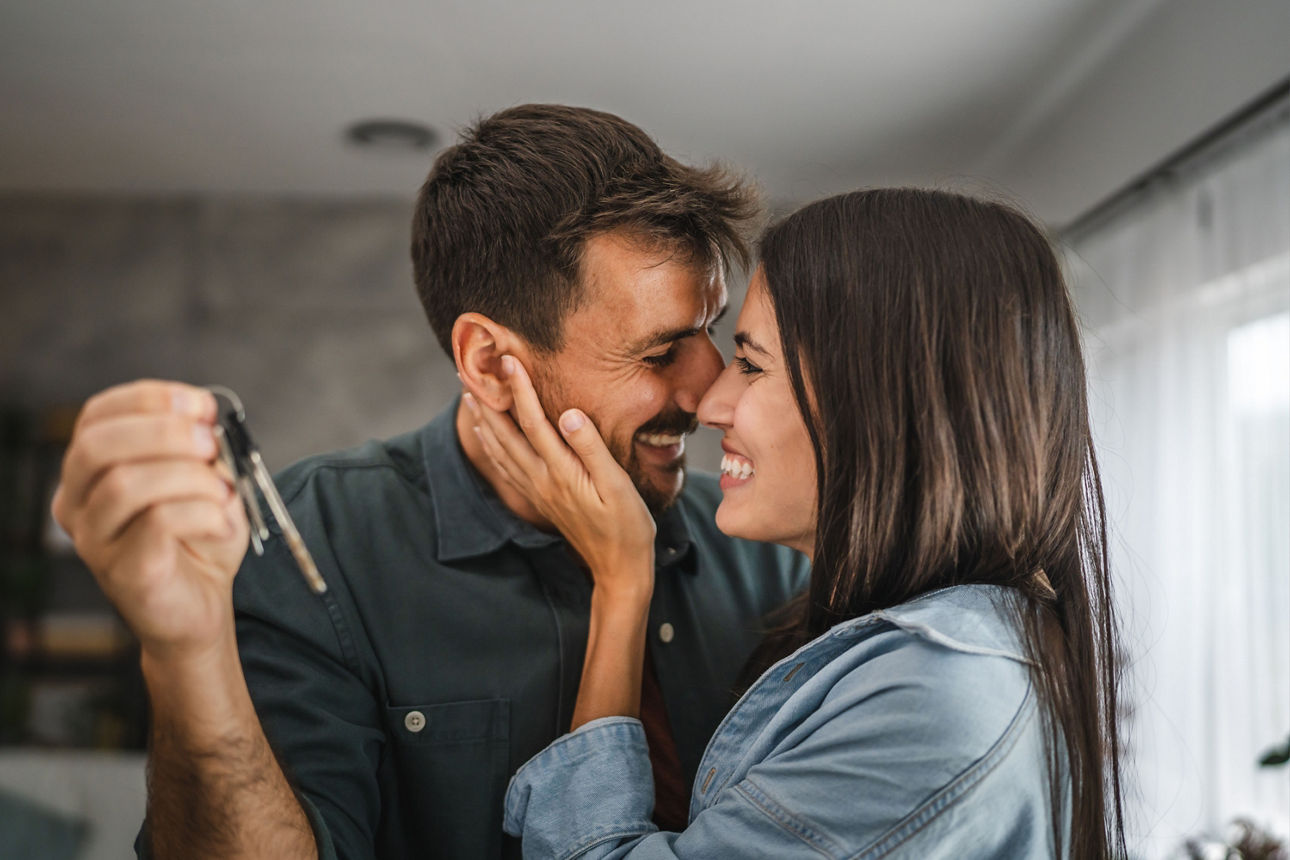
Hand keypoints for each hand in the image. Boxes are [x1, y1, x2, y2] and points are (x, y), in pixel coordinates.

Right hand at [51, 380, 249, 663]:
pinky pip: (157, 524)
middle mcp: (78, 502)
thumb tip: (206, 419)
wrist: (202, 604)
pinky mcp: (124, 572)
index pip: (97, 416)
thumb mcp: (206, 479)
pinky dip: (203, 513)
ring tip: (223, 493)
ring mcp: (94, 540)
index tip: (201, 405)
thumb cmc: (199, 536)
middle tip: (211, 444)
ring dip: (190, 477)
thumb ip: (201, 448)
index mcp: (91, 469)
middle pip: (98, 446)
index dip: (149, 399)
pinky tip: (222, 523)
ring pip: (125, 484)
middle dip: (165, 433)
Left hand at [466, 356, 655, 598]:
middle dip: (488, 400)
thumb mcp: (618, 486)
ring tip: (468, 395)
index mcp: (561, 472)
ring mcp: (538, 491)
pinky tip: (486, 436)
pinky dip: (491, 446)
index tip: (508, 360)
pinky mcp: (540, 499)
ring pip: (500, 450)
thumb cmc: (628, 526)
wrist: (618, 568)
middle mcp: (542, 480)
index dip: (520, 389)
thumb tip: (568, 414)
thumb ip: (592, 449)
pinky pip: (507, 467)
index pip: (534, 422)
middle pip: (506, 434)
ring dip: (483, 421)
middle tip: (469, 370)